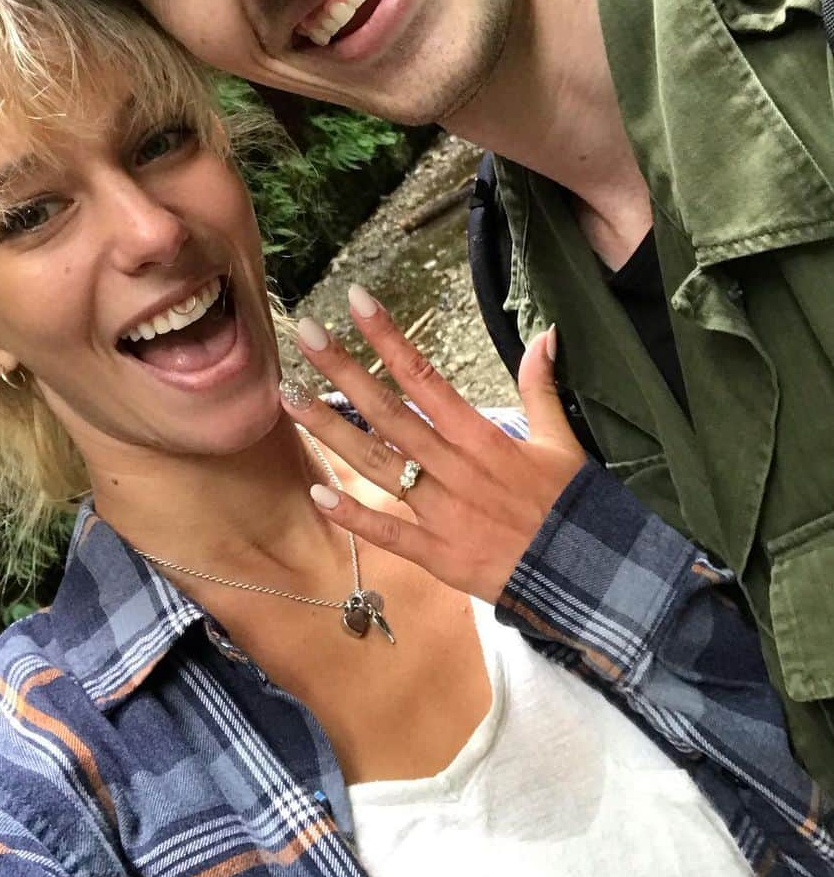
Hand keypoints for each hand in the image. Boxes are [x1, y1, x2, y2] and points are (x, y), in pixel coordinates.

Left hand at [280, 286, 586, 603]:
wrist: (587, 575)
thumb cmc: (571, 505)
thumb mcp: (561, 441)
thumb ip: (541, 388)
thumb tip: (547, 334)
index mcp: (481, 436)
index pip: (425, 375)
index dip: (388, 338)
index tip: (357, 301)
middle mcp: (453, 467)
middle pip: (388, 411)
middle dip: (343, 371)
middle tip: (305, 334)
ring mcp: (441, 511)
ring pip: (376, 464)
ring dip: (330, 431)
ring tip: (290, 398)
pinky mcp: (436, 552)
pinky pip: (389, 531)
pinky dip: (354, 515)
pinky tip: (317, 494)